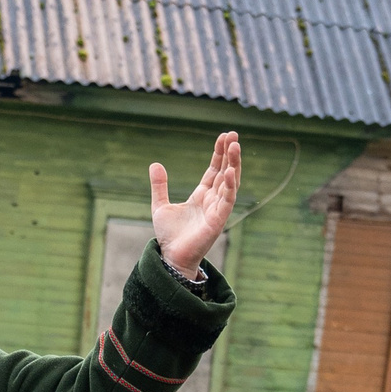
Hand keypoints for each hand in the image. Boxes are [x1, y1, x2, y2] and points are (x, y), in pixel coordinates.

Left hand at [149, 131, 240, 275]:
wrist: (171, 256)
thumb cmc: (169, 236)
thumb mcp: (160, 206)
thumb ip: (160, 186)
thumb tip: (155, 164)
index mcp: (201, 196)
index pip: (214, 170)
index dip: (219, 153)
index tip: (224, 136)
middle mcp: (212, 201)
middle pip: (225, 172)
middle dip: (230, 154)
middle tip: (233, 134)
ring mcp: (217, 210)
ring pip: (230, 183)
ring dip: (234, 165)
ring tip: (235, 146)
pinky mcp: (218, 221)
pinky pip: (227, 201)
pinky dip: (229, 186)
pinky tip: (229, 171)